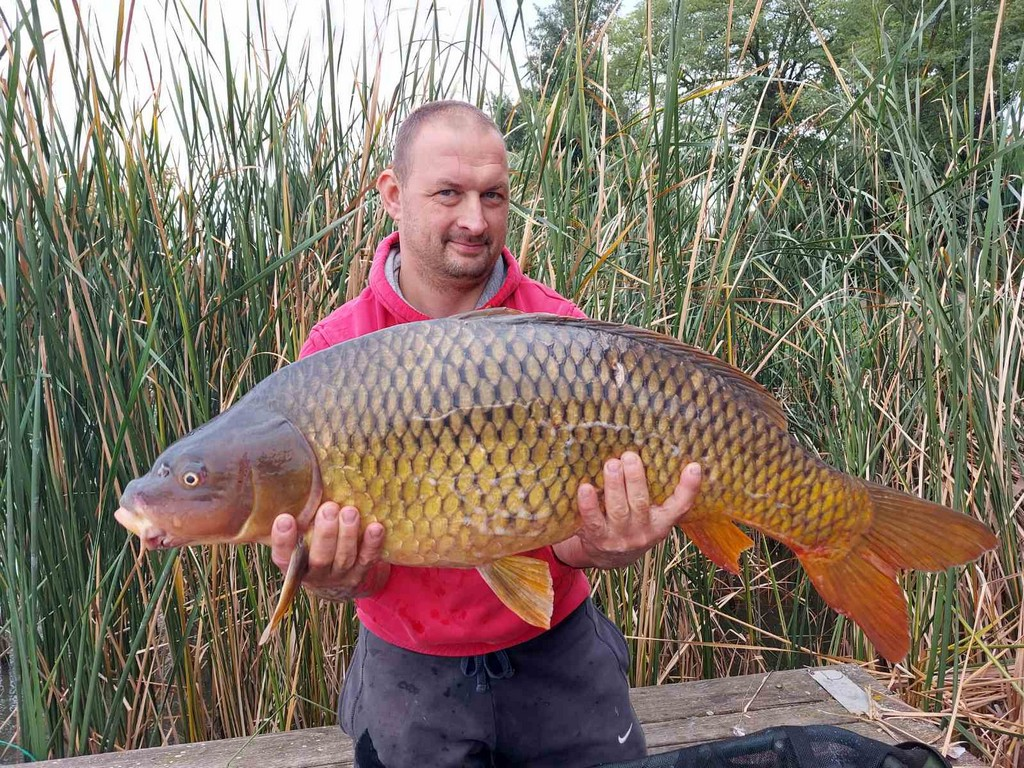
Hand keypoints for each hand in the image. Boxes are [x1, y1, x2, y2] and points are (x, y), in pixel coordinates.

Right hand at [271, 502, 389, 600]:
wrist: (336, 583)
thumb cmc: (313, 548)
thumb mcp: (300, 538)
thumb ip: (300, 519)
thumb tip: (303, 483)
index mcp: (293, 564)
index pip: (283, 556)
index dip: (282, 540)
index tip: (284, 518)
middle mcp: (315, 574)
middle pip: (320, 558)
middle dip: (325, 533)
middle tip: (329, 508)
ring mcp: (339, 576)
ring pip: (344, 558)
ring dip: (348, 534)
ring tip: (350, 512)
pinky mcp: (360, 574)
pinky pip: (367, 560)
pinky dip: (372, 544)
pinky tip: (376, 528)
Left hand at [553, 452, 701, 568]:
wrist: (608, 559)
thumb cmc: (631, 526)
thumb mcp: (651, 517)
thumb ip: (655, 494)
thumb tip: (655, 451)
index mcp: (661, 523)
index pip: (680, 506)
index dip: (689, 488)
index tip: (695, 467)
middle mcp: (643, 532)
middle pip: (641, 503)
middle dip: (635, 478)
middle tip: (629, 456)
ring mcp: (620, 537)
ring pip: (618, 509)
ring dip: (614, 485)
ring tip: (611, 464)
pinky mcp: (599, 539)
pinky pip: (593, 520)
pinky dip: (589, 504)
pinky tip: (585, 488)